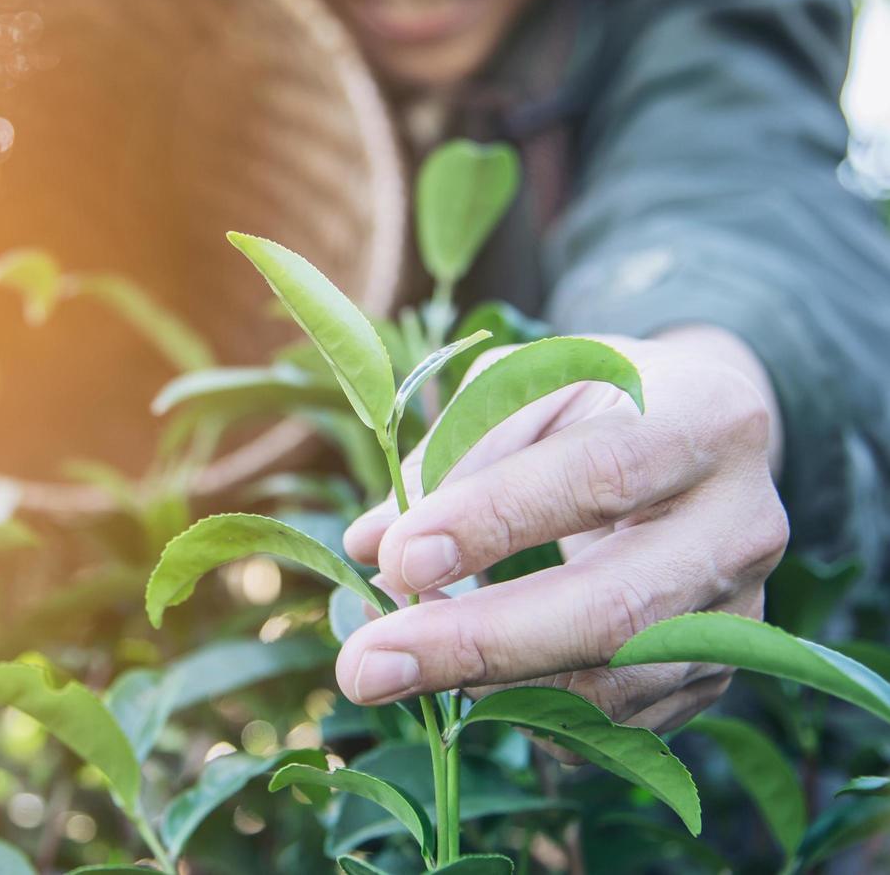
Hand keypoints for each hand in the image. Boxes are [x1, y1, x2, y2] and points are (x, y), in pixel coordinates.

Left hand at [334, 329, 788, 735]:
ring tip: (392, 669)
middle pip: (614, 609)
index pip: (599, 476)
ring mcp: (739, 613)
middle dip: (477, 644)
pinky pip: (616, 723)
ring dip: (487, 689)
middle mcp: (741, 525)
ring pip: (614, 683)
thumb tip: (368, 543)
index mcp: (703, 420)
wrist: (698, 438)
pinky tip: (462, 684)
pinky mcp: (716, 674)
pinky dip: (525, 712)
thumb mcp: (526, 385)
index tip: (396, 557)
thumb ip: (451, 453)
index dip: (495, 522)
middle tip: (365, 666)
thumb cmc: (591, 401)